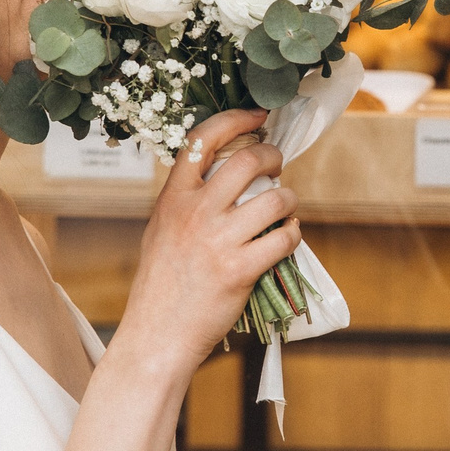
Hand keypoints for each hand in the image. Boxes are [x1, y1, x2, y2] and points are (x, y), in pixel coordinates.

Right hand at [114, 109, 300, 374]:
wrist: (157, 335)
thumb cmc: (161, 285)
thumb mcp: (161, 229)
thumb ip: (186, 200)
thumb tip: (224, 173)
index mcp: (172, 198)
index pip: (203, 139)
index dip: (235, 118)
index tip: (258, 116)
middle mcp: (194, 212)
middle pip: (248, 160)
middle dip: (273, 158)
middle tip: (277, 167)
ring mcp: (218, 240)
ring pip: (275, 198)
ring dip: (289, 199)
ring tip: (284, 209)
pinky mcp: (240, 269)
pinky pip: (285, 237)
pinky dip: (293, 234)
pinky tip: (285, 239)